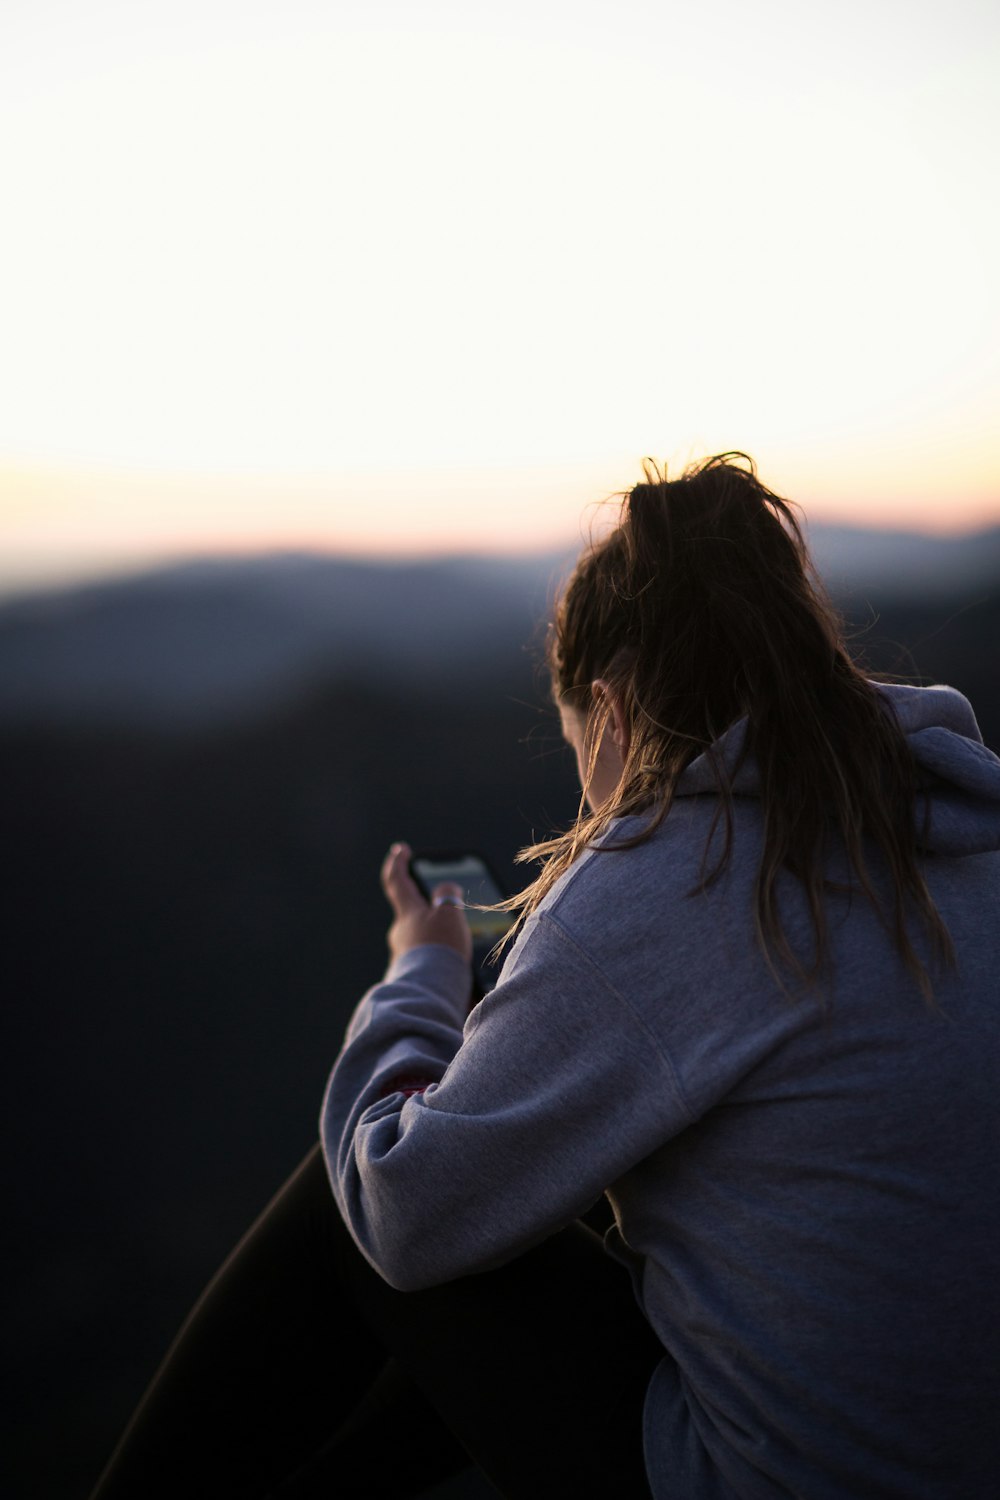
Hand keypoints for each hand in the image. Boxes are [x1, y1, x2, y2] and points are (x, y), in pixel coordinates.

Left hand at [381, 843, 472, 965]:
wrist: (430, 993)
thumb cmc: (440, 949)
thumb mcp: (448, 914)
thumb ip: (448, 895)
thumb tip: (446, 888)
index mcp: (408, 913)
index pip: (397, 880)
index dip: (399, 863)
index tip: (401, 849)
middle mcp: (401, 932)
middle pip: (412, 911)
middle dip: (428, 906)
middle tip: (447, 906)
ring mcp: (406, 954)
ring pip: (423, 936)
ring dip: (439, 935)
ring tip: (461, 943)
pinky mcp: (414, 974)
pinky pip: (429, 958)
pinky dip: (441, 956)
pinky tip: (457, 964)